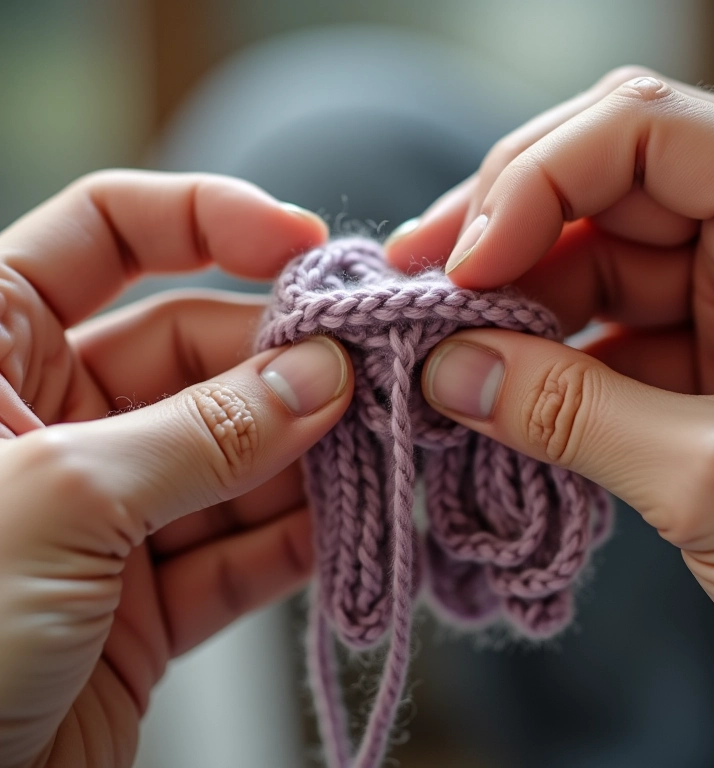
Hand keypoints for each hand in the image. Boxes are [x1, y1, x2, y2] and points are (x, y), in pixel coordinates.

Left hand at [0, 171, 353, 767]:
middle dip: (282, 363)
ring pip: (230, 453)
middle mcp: (50, 419)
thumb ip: (206, 435)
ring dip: (304, 455)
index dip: (208, 220)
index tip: (303, 244)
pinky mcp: (141, 596)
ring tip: (375, 448)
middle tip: (365, 374)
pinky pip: (235, 546)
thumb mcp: (63, 500)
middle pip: (194, 348)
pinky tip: (345, 524)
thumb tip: (319, 377)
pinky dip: (292, 538)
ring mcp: (105, 508)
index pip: (106, 231)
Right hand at [388, 68, 713, 649]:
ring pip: (588, 258)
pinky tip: (487, 381)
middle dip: (499, 231)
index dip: (538, 182)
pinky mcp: (698, 353)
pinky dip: (535, 353)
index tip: (466, 268)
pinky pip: (596, 328)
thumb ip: (573, 415)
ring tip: (440, 347)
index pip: (646, 133)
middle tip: (418, 279)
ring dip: (507, 301)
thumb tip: (448, 372)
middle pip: (600, 184)